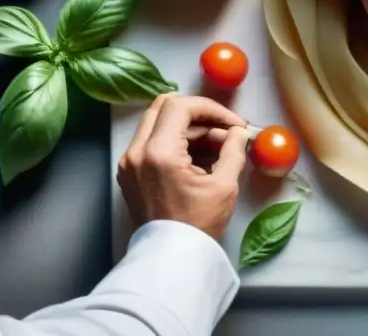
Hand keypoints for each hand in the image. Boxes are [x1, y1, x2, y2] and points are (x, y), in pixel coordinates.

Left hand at [117, 94, 249, 239]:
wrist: (170, 259)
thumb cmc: (198, 224)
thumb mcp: (224, 184)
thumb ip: (233, 149)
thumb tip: (238, 131)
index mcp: (158, 152)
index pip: (182, 106)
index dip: (212, 109)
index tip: (233, 124)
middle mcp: (136, 152)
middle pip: (165, 107)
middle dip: (199, 113)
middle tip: (224, 128)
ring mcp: (129, 162)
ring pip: (159, 123)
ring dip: (190, 128)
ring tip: (219, 147)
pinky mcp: (130, 172)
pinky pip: (153, 141)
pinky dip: (178, 141)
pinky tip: (202, 157)